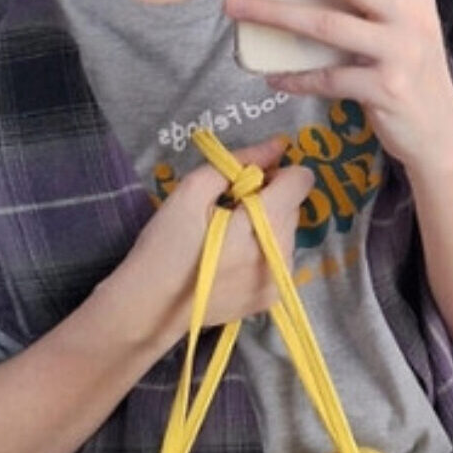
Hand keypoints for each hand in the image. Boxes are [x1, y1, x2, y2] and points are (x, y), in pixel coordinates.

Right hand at [124, 136, 315, 335]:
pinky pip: (277, 258)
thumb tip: (277, 146)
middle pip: (291, 206)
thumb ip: (240, 162)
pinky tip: (229, 259)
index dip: (273, 173)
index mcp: (269, 221)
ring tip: (224, 238)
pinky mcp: (271, 297)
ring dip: (263, 226)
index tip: (243, 184)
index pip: (301, 180)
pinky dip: (260, 252)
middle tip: (225, 212)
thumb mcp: (193, 191)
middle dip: (265, 200)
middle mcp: (285, 252)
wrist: (150, 307)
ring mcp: (281, 279)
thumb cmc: (167, 245)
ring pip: (286, 232)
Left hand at [223, 0, 452, 166]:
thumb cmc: (409, 72)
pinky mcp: (387, 90)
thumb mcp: (403, 26)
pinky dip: (295, 77)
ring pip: (328, 25)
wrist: (440, 132)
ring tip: (235, 7)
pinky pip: (329, 78)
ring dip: (274, 13)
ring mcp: (402, 53)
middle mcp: (413, 16)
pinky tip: (271, 77)